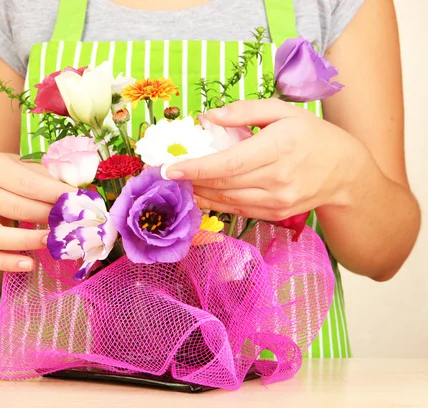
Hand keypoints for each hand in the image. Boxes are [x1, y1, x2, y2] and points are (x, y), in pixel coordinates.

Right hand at [0, 153, 75, 271]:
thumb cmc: (15, 177)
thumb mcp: (31, 169)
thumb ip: (52, 181)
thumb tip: (81, 198)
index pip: (27, 184)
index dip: (54, 194)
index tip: (77, 202)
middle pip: (14, 209)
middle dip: (46, 217)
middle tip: (70, 223)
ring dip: (27, 241)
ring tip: (51, 242)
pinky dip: (7, 263)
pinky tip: (29, 264)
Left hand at [165, 99, 366, 220]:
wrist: (346, 172)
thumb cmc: (313, 136)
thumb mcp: (284, 112)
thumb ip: (246, 111)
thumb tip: (209, 116)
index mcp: (279, 148)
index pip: (228, 163)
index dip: (196, 168)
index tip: (169, 168)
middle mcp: (278, 178)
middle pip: (223, 184)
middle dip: (191, 180)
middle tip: (167, 174)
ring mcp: (278, 201)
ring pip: (227, 200)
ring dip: (200, 193)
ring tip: (180, 183)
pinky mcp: (276, 214)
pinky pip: (238, 210)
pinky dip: (216, 203)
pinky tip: (202, 194)